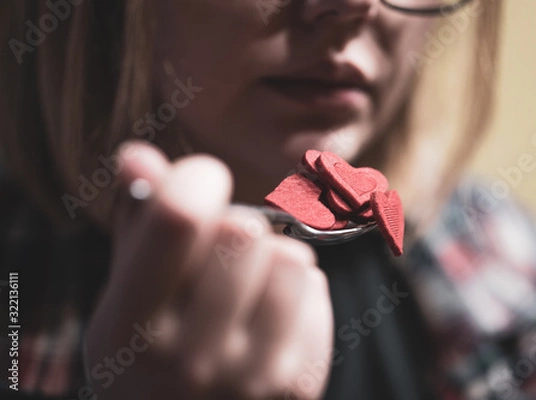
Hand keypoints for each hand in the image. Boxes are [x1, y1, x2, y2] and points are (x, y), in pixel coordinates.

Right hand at [84, 141, 333, 399]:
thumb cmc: (152, 356)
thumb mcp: (125, 300)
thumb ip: (135, 227)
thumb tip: (137, 153)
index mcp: (131, 329)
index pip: (179, 219)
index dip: (197, 178)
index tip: (201, 180)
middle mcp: (193, 359)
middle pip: (245, 231)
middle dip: (235, 224)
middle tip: (221, 250)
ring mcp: (253, 377)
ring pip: (290, 256)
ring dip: (271, 256)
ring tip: (247, 284)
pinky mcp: (300, 381)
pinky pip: (315, 288)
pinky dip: (296, 289)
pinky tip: (269, 316)